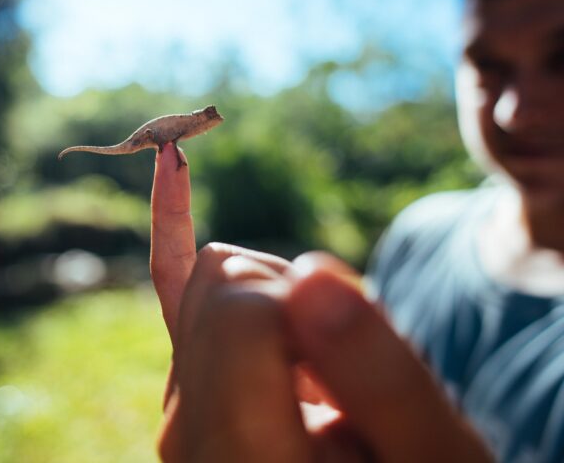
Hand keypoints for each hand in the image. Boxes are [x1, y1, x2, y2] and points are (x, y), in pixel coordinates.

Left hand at [149, 145, 491, 461]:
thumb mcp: (427, 452)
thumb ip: (375, 374)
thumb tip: (309, 272)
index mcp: (239, 447)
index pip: (241, 305)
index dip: (310, 306)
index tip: (354, 359)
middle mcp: (187, 423)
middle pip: (219, 278)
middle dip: (294, 296)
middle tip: (350, 368)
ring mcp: (182, 401)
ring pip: (210, 274)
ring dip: (281, 296)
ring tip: (333, 372)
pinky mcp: (190, 381)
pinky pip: (171, 285)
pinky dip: (175, 224)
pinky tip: (172, 163)